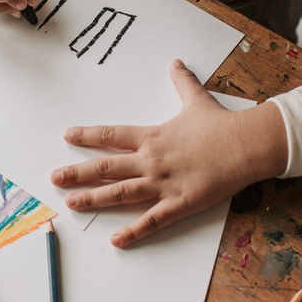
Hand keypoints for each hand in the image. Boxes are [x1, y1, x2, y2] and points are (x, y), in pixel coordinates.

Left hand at [50, 59, 288, 246]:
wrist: (246, 144)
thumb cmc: (221, 124)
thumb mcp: (196, 100)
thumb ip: (182, 82)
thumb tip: (176, 62)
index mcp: (152, 136)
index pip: (111, 134)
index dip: (87, 135)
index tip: (67, 135)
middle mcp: (151, 160)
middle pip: (107, 166)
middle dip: (78, 172)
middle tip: (54, 178)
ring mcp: (163, 183)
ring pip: (121, 192)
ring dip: (95, 199)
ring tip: (72, 203)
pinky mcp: (180, 203)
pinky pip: (152, 220)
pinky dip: (133, 231)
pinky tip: (116, 239)